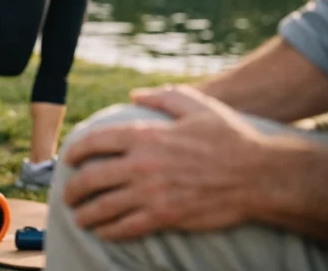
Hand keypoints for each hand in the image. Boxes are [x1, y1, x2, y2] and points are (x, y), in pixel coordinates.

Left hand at [62, 85, 265, 240]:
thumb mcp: (196, 105)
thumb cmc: (229, 137)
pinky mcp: (165, 217)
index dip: (76, 150)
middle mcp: (142, 164)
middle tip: (67, 194)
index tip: (69, 157)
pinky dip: (109, 231)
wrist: (260, 176)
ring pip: (104, 206)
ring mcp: (152, 193)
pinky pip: (126, 227)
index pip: (96, 141)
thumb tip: (134, 95)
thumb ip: (162, 97)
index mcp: (145, 135)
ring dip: (85, 213)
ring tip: (77, 217)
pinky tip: (103, 232)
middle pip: (91, 178)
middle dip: (73, 188)